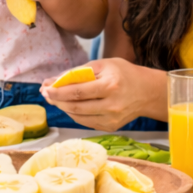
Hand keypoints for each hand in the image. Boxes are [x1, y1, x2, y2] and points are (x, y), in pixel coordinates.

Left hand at [40, 58, 159, 130]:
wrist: (147, 92)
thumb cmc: (123, 73)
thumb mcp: (101, 65)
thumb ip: (77, 72)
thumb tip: (52, 81)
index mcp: (110, 86)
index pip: (78, 92)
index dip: (59, 92)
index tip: (45, 89)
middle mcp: (112, 105)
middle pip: (77, 107)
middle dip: (57, 101)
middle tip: (45, 94)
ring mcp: (113, 119)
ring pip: (79, 117)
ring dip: (63, 108)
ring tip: (54, 99)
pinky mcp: (112, 127)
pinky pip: (86, 122)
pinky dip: (74, 114)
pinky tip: (68, 105)